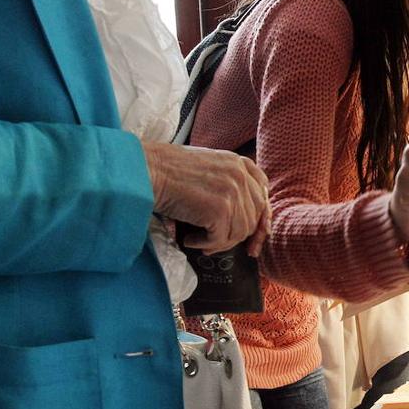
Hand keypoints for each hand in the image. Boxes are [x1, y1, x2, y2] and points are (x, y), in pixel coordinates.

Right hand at [142, 142, 270, 255]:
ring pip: (240, 232)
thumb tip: (240, 216)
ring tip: (198, 240)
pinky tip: (190, 239)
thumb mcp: (206, 167)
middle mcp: (239, 175)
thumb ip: (226, 182)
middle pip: (254, 216)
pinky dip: (205, 244)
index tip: (254, 234)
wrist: (146, 170)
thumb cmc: (167, 171)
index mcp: (238, 163)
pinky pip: (221, 239)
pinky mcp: (220, 209)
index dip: (261, 216)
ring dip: (219, 242)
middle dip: (239, 236)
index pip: (262, 192)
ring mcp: (232, 191)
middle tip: (216, 244)